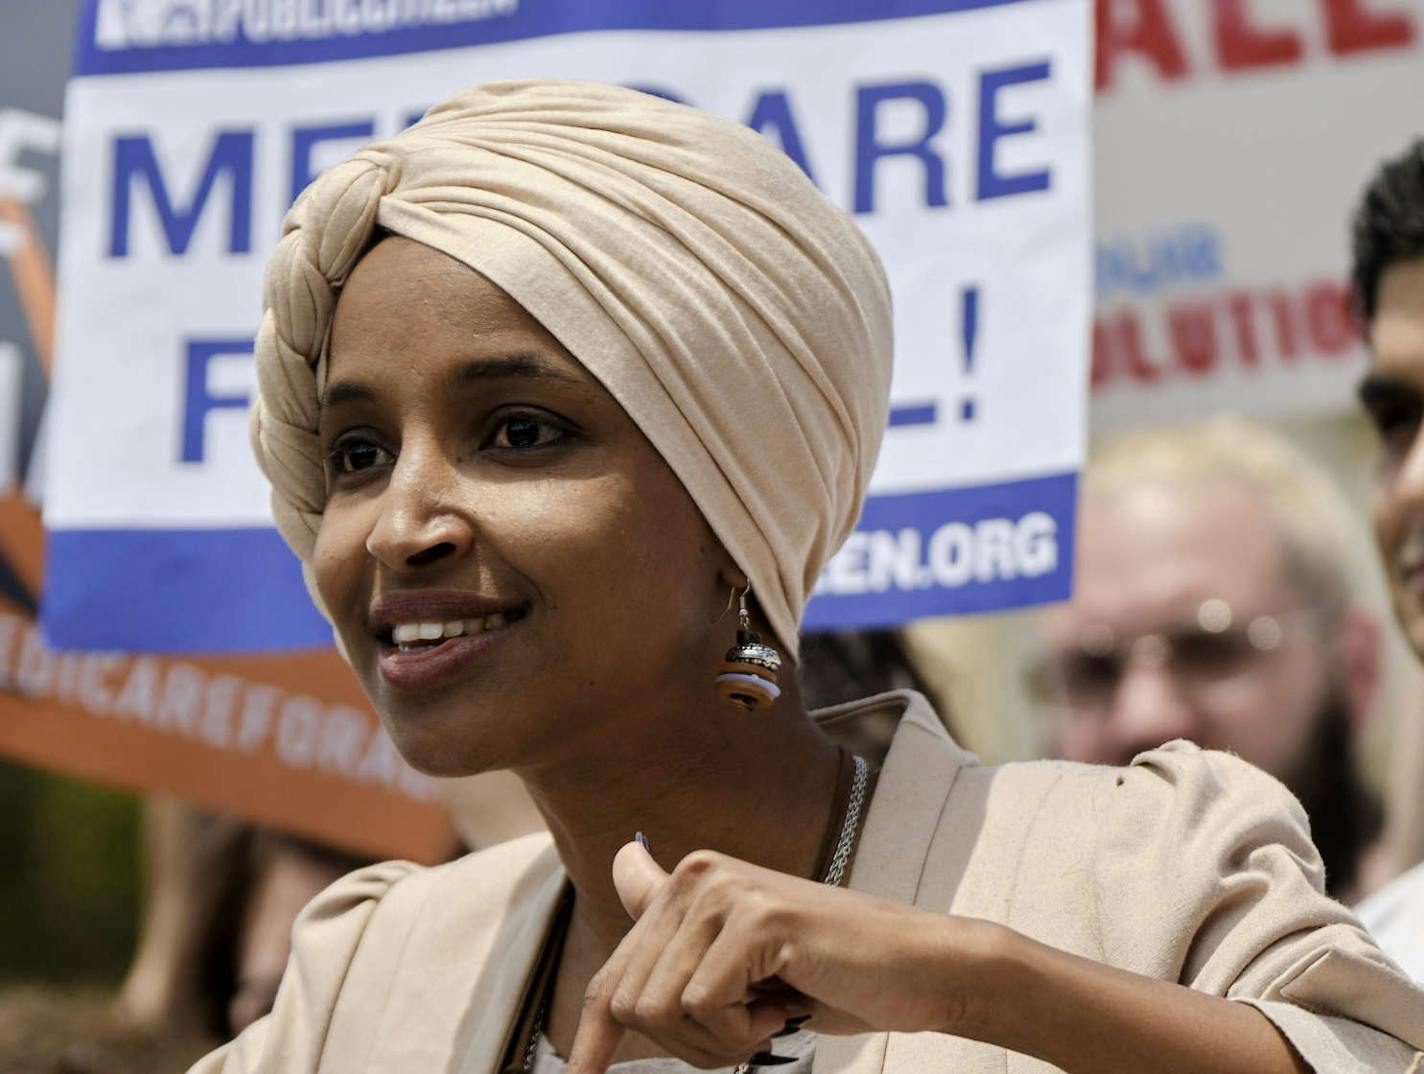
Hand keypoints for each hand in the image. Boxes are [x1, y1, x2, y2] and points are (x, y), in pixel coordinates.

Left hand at [565, 842, 989, 1073]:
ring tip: (766, 1013)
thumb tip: (619, 861)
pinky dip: (742, 1030)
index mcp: (683, 886)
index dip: (591, 1040)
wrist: (913, 970)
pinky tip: (781, 1005)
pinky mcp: (754, 916)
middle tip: (749, 1030)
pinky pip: (703, 1006)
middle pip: (629, 1004)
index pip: (611, 978)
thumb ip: (678, 931)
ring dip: (716, 1040)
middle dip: (686, 1046)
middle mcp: (693, 875)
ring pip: (659, 1008)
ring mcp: (721, 891)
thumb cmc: (825, 974)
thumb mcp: (736, 965)